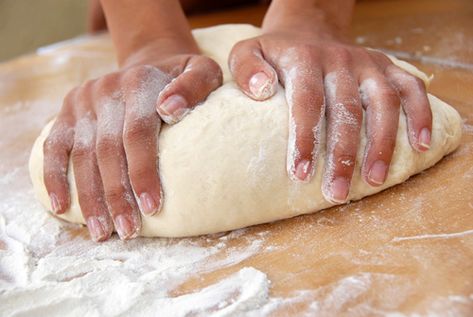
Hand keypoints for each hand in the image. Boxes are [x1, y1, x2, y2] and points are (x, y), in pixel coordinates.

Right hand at [43, 41, 221, 240]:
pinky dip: (54, 177)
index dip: (143, 172)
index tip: (152, 208)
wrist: (150, 64)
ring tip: (100, 232)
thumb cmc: (182, 80)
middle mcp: (107, 90)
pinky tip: (60, 207)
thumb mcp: (202, 72)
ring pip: (81, 154)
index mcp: (140, 83)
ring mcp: (84, 100)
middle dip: (116, 195)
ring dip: (89, 197)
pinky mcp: (68, 110)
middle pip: (108, 149)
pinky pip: (54, 146)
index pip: (138, 133)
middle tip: (127, 231)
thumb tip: (170, 110)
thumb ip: (195, 86)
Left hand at [229, 17, 431, 203]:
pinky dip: (421, 114)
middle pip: (346, 109)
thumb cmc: (275, 54)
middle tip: (336, 192)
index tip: (302, 174)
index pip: (307, 101)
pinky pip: (412, 87)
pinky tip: (421, 145)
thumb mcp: (247, 53)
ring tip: (375, 180)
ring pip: (382, 102)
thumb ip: (246, 69)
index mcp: (304, 59)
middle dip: (343, 154)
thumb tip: (261, 90)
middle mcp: (339, 59)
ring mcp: (367, 63)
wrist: (308, 31)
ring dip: (382, 143)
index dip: (306, 138)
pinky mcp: (388, 66)